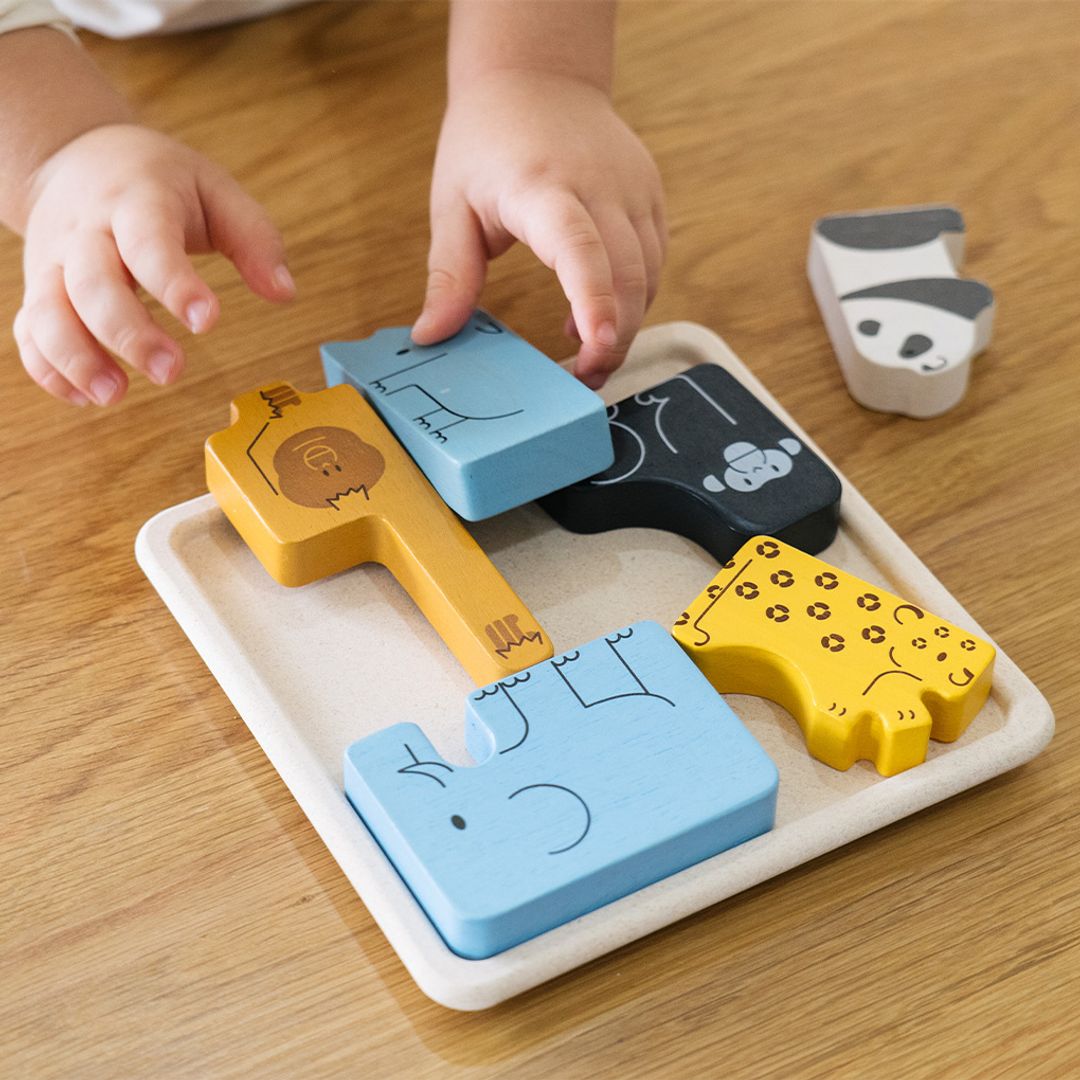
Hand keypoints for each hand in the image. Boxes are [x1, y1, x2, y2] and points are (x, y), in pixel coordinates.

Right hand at [14, 123, 294, 405]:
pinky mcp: (39, 289)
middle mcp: (87, 232)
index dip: (174, 281)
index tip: (207, 320)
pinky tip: (84, 397)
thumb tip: (284, 293)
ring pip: (47, 311)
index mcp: (137, 201)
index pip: (148, 241)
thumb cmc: (157, 182)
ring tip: (115, 395)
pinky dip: (48, 368)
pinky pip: (28, 332)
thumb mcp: (214, 190)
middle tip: (171, 372)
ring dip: (76, 358)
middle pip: (92, 283)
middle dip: (128, 333)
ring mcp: (55, 262)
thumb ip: (254, 239)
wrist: (74, 156)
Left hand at [413, 71, 665, 388]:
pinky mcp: (650, 194)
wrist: (537, 75)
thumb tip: (429, 338)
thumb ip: (449, 276)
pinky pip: (654, 260)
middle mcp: (598, 185)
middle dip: (613, 338)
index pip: (578, 247)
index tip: (596, 348)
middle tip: (582, 381)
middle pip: (626, 275)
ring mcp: (633, 188)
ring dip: (626, 324)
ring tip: (586, 354)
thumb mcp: (451, 205)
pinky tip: (598, 315)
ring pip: (648, 274)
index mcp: (541, 187)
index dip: (592, 301)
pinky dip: (634, 298)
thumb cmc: (486, 141)